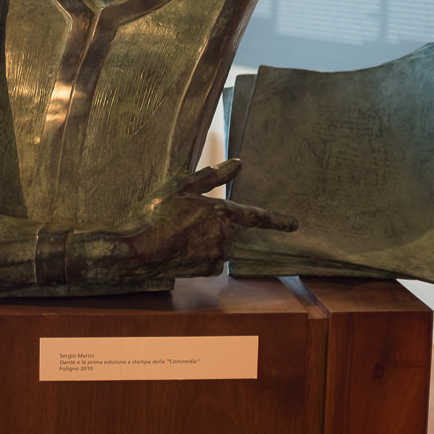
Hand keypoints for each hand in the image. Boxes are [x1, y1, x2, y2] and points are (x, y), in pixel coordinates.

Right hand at [126, 159, 297, 279]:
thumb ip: (213, 175)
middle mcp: (226, 236)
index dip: (278, 221)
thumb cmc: (157, 213)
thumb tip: (238, 163)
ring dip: (205, 238)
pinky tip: (180, 248)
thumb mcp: (182, 186)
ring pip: (220, 244)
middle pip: (229, 229)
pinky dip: (199, 253)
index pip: (258, 216)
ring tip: (178, 233)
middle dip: (213, 224)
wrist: (138, 249)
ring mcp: (218, 255)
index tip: (294, 224)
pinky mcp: (208, 270)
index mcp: (223, 212)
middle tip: (184, 220)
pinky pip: (211, 259)